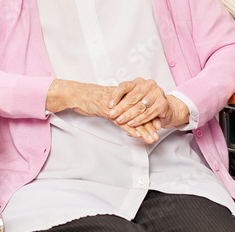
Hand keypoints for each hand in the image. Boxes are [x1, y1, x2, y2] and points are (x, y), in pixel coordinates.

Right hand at [46, 79, 165, 143]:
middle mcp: (122, 98)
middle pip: (140, 112)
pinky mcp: (108, 110)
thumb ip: (118, 105)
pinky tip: (137, 135)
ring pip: (133, 118)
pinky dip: (130, 129)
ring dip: (143, 130)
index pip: (141, 106)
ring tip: (151, 139)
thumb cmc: (91, 98)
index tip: (157, 126)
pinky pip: (121, 121)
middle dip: (149, 125)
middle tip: (157, 135)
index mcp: (123, 95)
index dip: (150, 116)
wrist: (77, 94)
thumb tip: (127, 113)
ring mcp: (115, 104)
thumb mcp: (108, 101)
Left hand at [108, 78, 187, 140]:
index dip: (116, 96)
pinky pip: (148, 113)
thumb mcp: (135, 100)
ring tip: (120, 120)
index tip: (110, 105)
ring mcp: (157, 93)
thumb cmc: (148, 104)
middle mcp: (148, 85)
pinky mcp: (163, 104)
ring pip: (139, 106)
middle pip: (131, 97)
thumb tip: (109, 107)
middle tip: (112, 115)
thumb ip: (125, 100)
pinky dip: (139, 120)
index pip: (124, 86)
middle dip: (120, 108)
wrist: (167, 109)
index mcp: (139, 81)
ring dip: (128, 115)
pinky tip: (132, 124)